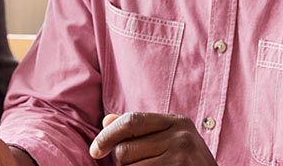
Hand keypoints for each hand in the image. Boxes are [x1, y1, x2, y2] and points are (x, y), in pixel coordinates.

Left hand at [90, 112, 217, 165]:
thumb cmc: (187, 162)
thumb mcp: (170, 139)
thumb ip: (140, 130)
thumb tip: (106, 121)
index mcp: (177, 122)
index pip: (132, 121)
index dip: (107, 135)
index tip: (95, 151)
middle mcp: (181, 138)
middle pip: (125, 149)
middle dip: (122, 162)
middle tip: (138, 165)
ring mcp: (180, 160)